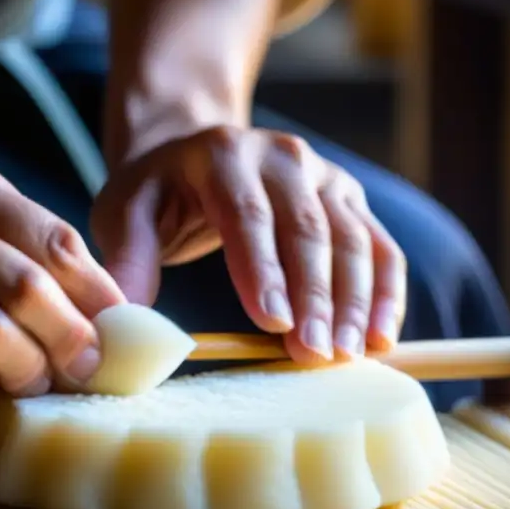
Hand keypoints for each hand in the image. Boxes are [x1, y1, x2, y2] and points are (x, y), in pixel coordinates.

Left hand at [91, 126, 406, 363]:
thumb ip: (127, 261)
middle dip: (315, 296)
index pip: (247, 214)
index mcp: (222, 155)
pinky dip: (386, 292)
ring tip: (349, 355)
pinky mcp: (347, 197)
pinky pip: (378, 245)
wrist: (191, 152)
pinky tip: (383, 337)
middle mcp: (281, 157)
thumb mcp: (124, 213)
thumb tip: (123, 323)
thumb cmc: (155, 191)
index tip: (273, 322)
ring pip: (351, 239)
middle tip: (315, 355)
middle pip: (307, 229)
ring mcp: (321, 174)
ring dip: (355, 301)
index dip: (263, 268)